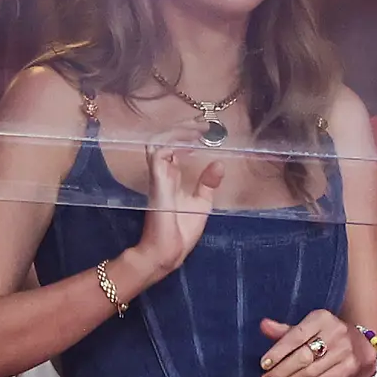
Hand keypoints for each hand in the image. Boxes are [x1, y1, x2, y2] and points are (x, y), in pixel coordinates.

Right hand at [131, 138, 226, 282]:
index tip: (206, 130)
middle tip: (205, 124)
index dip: (187, 135)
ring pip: (158, 141)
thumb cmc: (181, 231)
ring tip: (198, 129)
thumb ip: (208, 183)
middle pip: (165, 138)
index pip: (174, 146)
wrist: (169, 252)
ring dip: (178, 132)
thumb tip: (219, 163)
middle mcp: (163, 172)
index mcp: (171, 176)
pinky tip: (191, 144)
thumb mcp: (201, 203)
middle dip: (183, 127)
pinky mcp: (157, 180)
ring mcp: (158, 175)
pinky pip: (158, 152)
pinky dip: (174, 144)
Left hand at [259, 310, 368, 376]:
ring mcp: (344, 351)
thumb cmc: (327, 335)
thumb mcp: (309, 327)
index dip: (278, 351)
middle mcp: (335, 333)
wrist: (360, 348)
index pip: (296, 336)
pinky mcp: (348, 368)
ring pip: (310, 372)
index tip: (263, 364)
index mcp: (322, 318)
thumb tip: (263, 325)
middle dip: (280, 372)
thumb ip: (286, 330)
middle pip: (302, 357)